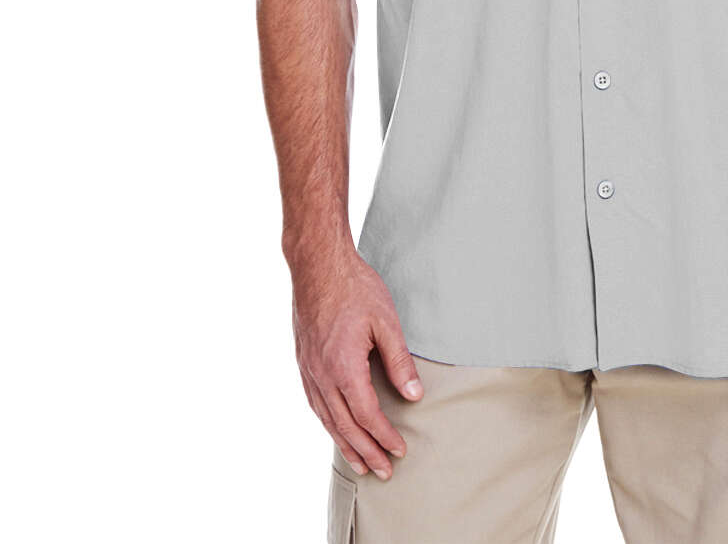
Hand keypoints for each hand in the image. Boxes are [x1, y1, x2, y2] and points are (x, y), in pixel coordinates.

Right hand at [290, 243, 423, 479]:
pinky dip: (328, 424)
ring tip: (362, 463)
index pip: (367, 415)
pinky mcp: (303, 362)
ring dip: (345, 444)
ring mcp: (309, 370)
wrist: (318, 265)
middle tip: (384, 471)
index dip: (384, 436)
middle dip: (366, 451)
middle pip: (345, 426)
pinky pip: (315, 404)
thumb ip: (399, 361)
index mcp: (344, 367)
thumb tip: (414, 396)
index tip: (400, 450)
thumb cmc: (355, 288)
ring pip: (327, 419)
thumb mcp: (385, 321)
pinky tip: (336, 430)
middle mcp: (322, 375)